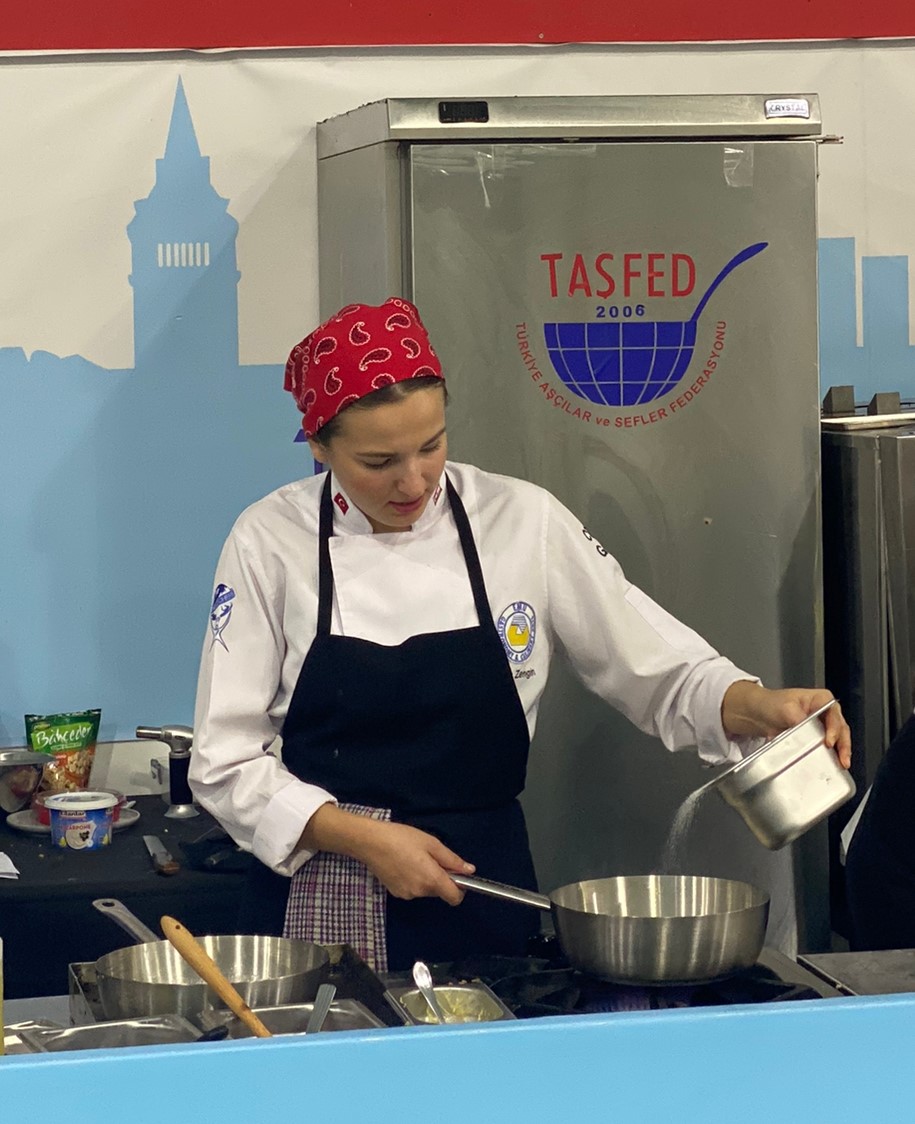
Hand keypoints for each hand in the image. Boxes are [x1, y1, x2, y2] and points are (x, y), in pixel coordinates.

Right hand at [300, 805, 473, 904]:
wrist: (369, 842)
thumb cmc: (402, 838)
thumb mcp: (431, 843)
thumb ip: (452, 860)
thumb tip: (470, 871)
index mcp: (431, 880)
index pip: (455, 898)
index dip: (460, 888)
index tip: (455, 874)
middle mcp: (420, 892)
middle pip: (439, 891)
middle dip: (440, 877)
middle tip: (430, 856)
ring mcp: (407, 895)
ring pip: (426, 889)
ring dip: (426, 878)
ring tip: (413, 857)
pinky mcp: (395, 893)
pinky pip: (413, 889)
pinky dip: (413, 879)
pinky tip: (403, 864)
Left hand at [721, 681, 851, 768]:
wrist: (756, 714)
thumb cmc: (770, 704)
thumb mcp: (784, 708)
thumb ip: (797, 718)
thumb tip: (806, 729)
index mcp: (820, 699)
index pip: (833, 713)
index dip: (834, 727)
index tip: (828, 741)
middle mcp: (824, 712)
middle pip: (840, 727)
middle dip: (843, 743)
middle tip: (842, 757)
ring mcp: (821, 725)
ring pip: (838, 738)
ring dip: (841, 751)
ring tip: (842, 764)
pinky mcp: (815, 737)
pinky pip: (828, 746)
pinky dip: (832, 755)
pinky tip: (833, 764)